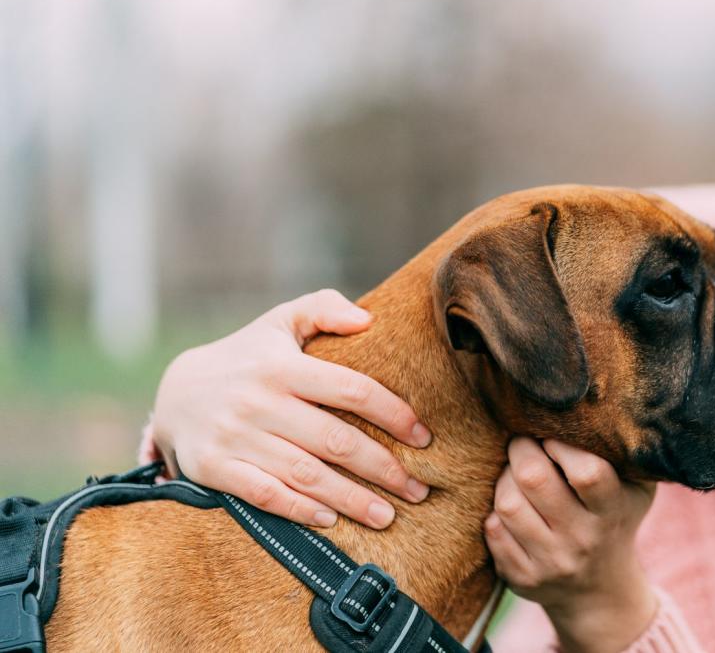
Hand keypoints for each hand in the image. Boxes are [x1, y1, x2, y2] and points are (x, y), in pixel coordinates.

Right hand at [149, 289, 431, 528]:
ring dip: (351, 499)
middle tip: (418, 489)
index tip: (424, 439)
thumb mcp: (280, 322)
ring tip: (388, 516)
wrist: (174, 390)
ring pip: (305, 473)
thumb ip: (323, 309)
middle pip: (335, 440)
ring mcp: (234, 436)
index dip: (394, 415)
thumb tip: (367, 319)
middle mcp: (259, 400)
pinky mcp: (213, 467)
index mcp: (282, 365)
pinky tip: (330, 520)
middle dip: (383, 469)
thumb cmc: (247, 357)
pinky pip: (263, 494)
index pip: (352, 390)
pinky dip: (298, 510)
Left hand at [484, 437, 657, 652]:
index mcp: (612, 511)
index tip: (553, 434)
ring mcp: (551, 562)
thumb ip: (624, 453)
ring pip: (506, 503)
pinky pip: (493, 530)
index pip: (586, 472)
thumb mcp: (636, 488)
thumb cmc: (616, 517)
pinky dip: (495, 511)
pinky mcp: (523, 578)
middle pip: (534, 479)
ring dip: (504, 479)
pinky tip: (513, 506)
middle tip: (523, 441)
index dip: (561, 443)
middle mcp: (583, 540)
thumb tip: (595, 405)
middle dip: (521, 449)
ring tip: (515, 473)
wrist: (600, 589)